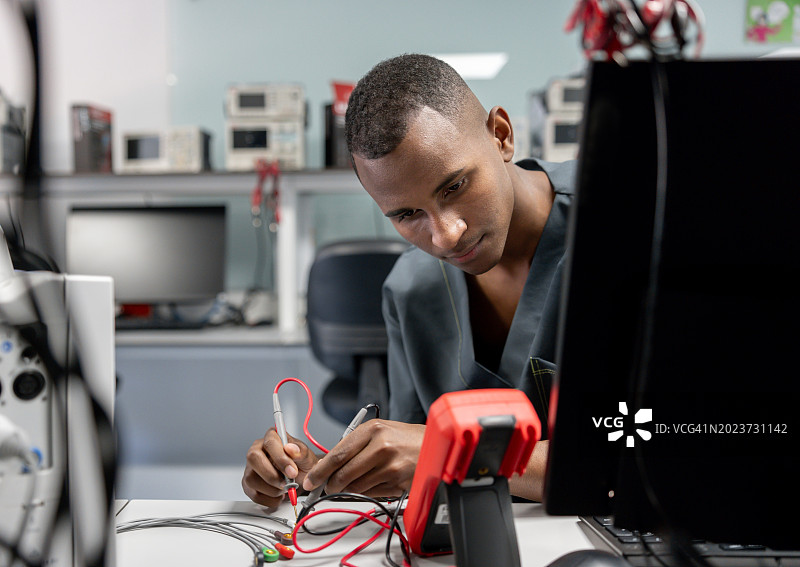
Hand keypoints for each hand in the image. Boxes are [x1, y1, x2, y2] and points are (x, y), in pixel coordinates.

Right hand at [242, 428, 318, 507]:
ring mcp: (250, 467)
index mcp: (271, 437)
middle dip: (271, 475)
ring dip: (271, 489)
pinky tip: (279, 495)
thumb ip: (300, 452)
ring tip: (285, 489)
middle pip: (253, 458)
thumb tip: (291, 449)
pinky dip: (269, 499)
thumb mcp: (306, 456)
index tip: (292, 472)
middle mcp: (257, 450)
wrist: (302, 478)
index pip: (270, 443)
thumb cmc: (302, 464)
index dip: (280, 458)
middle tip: (286, 484)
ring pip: (251, 478)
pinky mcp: (248, 484)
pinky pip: (253, 494)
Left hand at [302, 419, 424, 497]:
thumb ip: (354, 445)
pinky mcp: (399, 482)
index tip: (311, 480)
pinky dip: (368, 491)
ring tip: (360, 479)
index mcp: (373, 429)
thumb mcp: (379, 431)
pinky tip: (377, 480)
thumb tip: (328, 466)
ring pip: (356, 487)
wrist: (435, 444)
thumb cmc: (405, 438)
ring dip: (351, 489)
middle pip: (344, 474)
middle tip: (329, 487)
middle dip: (332, 485)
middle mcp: (382, 446)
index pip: (337, 454)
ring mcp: (391, 466)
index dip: (321, 471)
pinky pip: (372, 493)